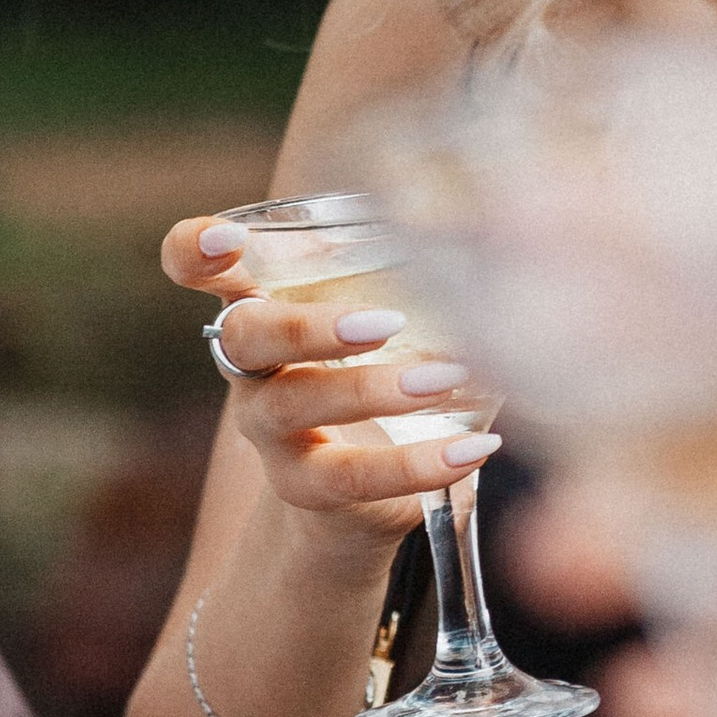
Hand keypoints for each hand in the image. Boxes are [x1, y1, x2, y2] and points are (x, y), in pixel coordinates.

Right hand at [161, 210, 499, 548]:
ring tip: (448, 378)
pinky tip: (474, 447)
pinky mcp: (304, 486)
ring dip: (374, 389)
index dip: (196, 249)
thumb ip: (434, 265)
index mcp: (265, 298)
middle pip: (247, 334)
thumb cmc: (393, 363)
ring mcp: (269, 427)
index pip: (195, 263)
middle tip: (386, 323)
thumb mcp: (402, 308)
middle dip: (308, 326)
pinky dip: (416, 463)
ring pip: (293, 403)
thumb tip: (522, 223)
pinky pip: (348, 478)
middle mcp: (251, 363)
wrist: (364, 492)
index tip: (229, 238)